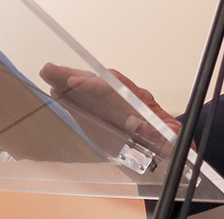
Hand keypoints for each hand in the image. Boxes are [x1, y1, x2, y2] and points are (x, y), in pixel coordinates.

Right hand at [41, 63, 180, 152]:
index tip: (74, 82)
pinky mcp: (111, 119)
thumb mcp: (173, 142)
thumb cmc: (175, 146)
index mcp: (143, 105)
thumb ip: (161, 134)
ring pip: (92, 92)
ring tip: (47, 73)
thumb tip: (136, 122)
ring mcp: (119, 108)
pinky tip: (56, 92)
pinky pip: (90, 105)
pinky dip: (72, 98)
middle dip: (75, 76)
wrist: (176, 152)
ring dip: (69, 82)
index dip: (95, 85)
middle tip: (48, 70)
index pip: (117, 88)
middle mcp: (130, 101)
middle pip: (100, 84)